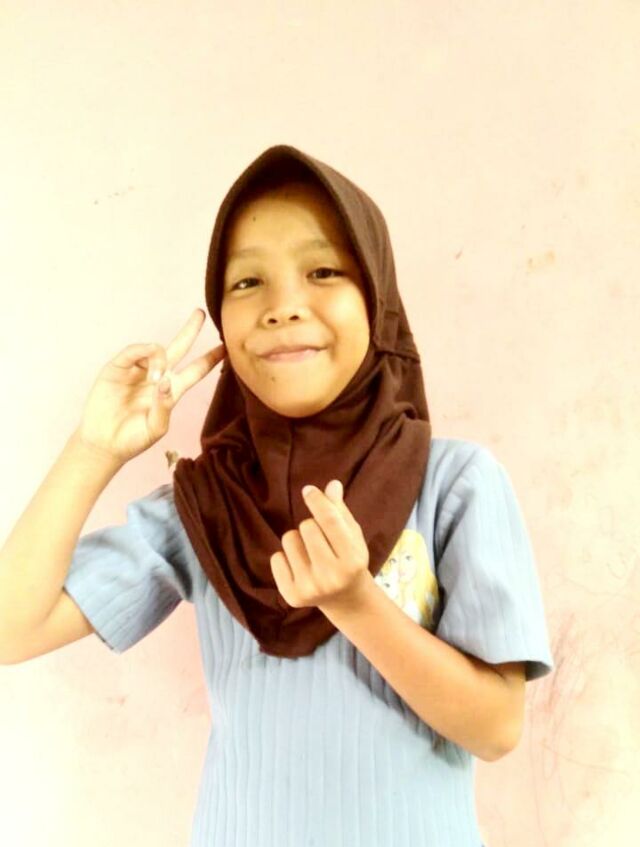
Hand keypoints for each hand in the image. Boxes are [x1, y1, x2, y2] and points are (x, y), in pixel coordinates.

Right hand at [75, 308, 225, 463]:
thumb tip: (165, 383)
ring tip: (155, 381)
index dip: (210, 359)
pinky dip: (143, 355)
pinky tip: (148, 373)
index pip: (196, 370)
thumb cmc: (133, 438)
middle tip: (200, 313)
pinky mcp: (118, 367)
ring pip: (157, 348)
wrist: (104, 443)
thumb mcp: (155, 428)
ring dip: (160, 359)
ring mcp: (138, 370)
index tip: (226, 347)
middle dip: (190, 330)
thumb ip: (164, 407)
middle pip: (179, 347)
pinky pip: (133, 351)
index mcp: (172, 390)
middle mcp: (157, 376)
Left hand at [270, 479, 370, 610]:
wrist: (346, 600)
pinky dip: (285, 557)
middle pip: (306, 526)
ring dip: (298, 539)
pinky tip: (301, 567)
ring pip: (289, 539)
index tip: (308, 490)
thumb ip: (340, 511)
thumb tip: (331, 485)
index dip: (317, 500)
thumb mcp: (352, 535)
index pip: (329, 520)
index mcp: (352, 559)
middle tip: (321, 539)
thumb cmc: (350, 559)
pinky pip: (276, 557)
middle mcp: (331, 576)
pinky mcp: (292, 596)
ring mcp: (310, 588)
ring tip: (311, 553)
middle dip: (311, 525)